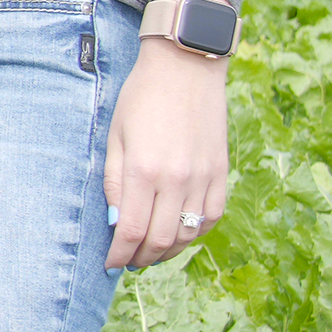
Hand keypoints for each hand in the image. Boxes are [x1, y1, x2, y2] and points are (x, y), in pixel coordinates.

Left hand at [104, 37, 233, 269]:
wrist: (186, 67)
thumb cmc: (142, 97)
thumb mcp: (115, 136)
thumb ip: (114, 183)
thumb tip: (116, 223)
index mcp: (144, 170)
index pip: (131, 231)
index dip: (119, 255)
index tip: (110, 264)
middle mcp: (176, 179)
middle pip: (160, 239)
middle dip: (141, 258)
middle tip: (129, 261)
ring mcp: (203, 178)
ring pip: (188, 234)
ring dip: (168, 251)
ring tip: (152, 252)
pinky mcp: (221, 173)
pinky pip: (212, 217)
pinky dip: (196, 233)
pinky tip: (180, 232)